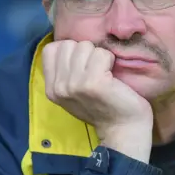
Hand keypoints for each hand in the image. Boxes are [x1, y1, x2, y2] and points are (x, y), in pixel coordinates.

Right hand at [42, 40, 152, 161]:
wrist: (122, 129)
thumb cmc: (102, 107)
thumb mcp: (73, 92)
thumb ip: (64, 71)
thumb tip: (69, 45)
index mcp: (51, 88)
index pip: (51, 48)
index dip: (70, 51)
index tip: (83, 66)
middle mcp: (59, 86)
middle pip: (69, 44)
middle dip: (86, 52)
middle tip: (96, 71)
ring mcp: (74, 84)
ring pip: (85, 46)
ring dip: (99, 56)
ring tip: (104, 74)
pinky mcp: (93, 82)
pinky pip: (102, 54)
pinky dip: (110, 61)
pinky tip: (112, 78)